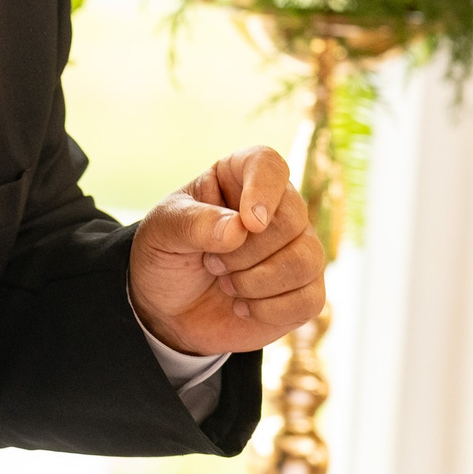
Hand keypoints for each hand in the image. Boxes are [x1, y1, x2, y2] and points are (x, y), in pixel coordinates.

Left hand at [127, 145, 326, 355]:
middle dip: (245, 251)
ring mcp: (297, 249)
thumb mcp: (162, 234)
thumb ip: (193, 224)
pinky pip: (310, 299)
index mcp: (238, 178)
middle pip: (291, 219)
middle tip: (210, 262)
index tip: (248, 222)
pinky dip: (269, 309)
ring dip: (256, 281)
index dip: (263, 189)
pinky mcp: (304, 290)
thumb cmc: (166, 256)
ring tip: (225, 284)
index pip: (268, 164)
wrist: (167, 308)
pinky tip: (241, 307)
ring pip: (306, 260)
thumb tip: (239, 229)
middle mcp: (277, 208)